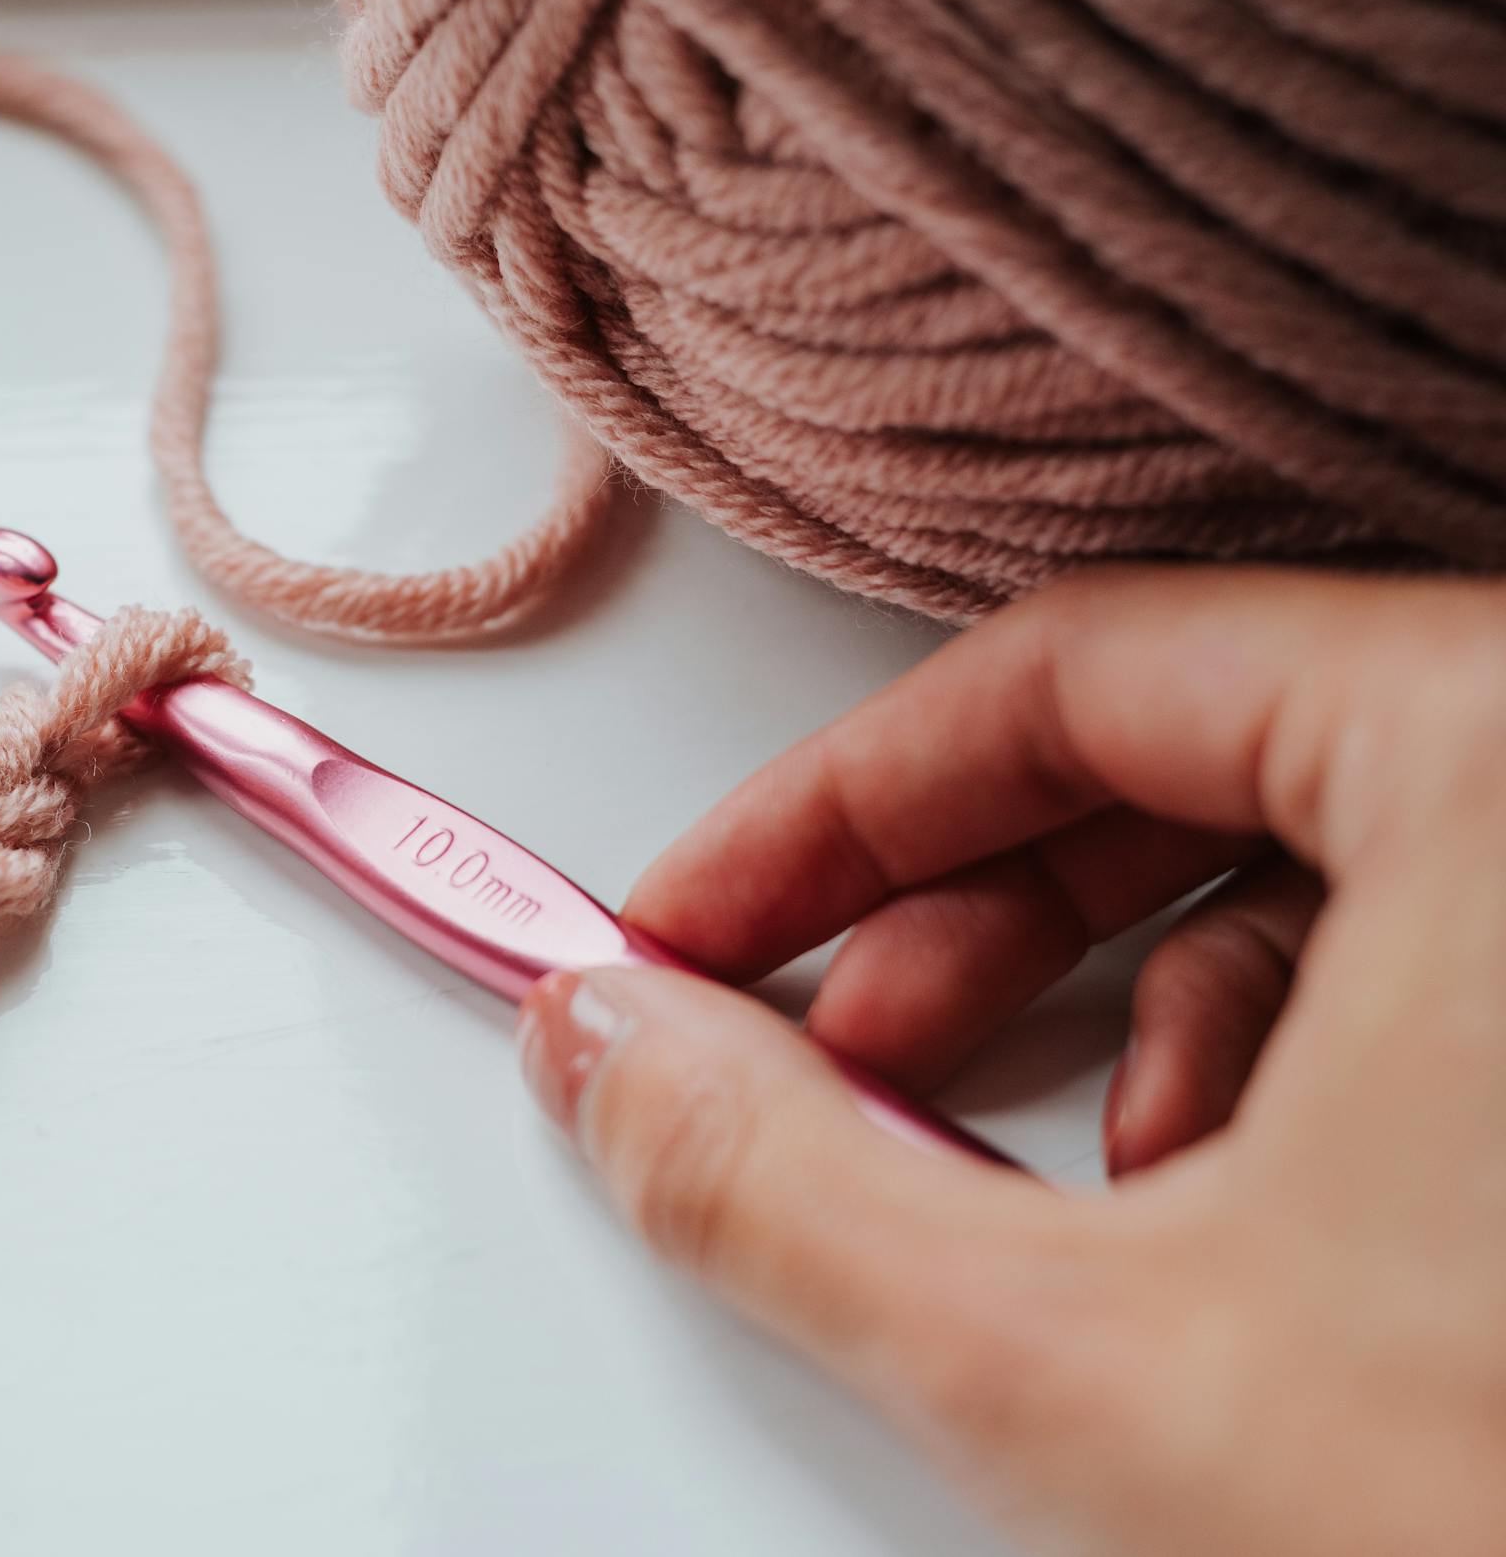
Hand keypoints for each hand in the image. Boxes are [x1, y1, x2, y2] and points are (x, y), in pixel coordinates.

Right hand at [517, 569, 1505, 1554]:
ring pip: (1327, 868)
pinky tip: (1240, 1233)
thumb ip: (776, 1183)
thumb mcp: (1085, 1364)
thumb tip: (613, 1060)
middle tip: (824, 1047)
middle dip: (969, 917)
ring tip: (1054, 1187)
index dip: (835, 810)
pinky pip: (1450, 965)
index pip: (1079, 672)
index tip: (708, 920)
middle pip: (1199, 750)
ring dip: (1130, 1015)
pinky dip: (1294, 1072)